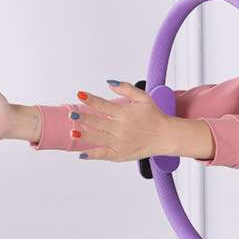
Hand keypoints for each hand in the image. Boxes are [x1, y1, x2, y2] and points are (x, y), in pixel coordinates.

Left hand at [74, 81, 214, 162]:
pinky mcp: (120, 154)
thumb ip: (127, 88)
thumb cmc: (154, 116)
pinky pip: (103, 155)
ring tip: (73, 132)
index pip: (104, 105)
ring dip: (84, 136)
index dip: (91, 99)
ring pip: (98, 139)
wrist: (165, 137)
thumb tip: (109, 82)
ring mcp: (119, 143)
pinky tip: (81, 153)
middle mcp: (121, 129)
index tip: (80, 94)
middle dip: (84, 118)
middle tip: (73, 114)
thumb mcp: (143, 98)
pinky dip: (92, 155)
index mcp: (125, 113)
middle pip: (98, 122)